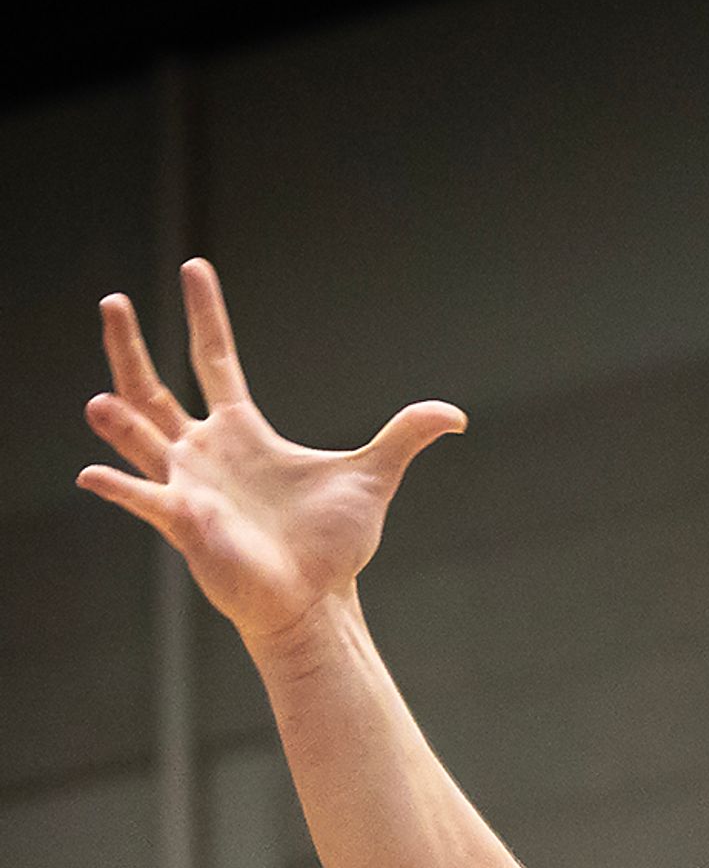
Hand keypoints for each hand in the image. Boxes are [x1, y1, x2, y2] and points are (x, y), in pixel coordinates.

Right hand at [79, 257, 463, 651]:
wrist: (317, 600)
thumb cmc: (333, 544)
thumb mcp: (373, 477)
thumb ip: (405, 437)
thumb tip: (455, 414)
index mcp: (242, 431)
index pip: (214, 358)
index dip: (205, 315)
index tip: (194, 268)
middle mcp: (204, 451)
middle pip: (154, 388)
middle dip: (129, 346)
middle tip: (112, 300)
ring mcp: (187, 485)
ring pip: (139, 439)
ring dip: (118, 421)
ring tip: (98, 400)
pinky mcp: (184, 524)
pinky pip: (144, 501)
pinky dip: (120, 488)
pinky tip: (93, 474)